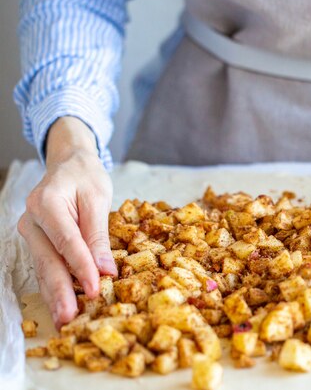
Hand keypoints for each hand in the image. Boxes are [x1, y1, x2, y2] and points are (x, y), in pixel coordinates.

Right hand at [17, 117, 115, 328]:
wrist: (69, 164)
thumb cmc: (86, 177)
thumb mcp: (97, 198)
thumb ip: (98, 235)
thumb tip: (106, 270)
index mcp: (46, 203)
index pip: (67, 242)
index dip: (81, 268)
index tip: (96, 289)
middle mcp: (31, 220)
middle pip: (49, 261)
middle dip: (61, 292)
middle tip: (71, 318)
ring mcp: (30, 232)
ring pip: (44, 269)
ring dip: (55, 296)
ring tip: (64, 321)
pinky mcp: (36, 242)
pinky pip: (45, 266)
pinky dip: (54, 287)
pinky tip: (61, 306)